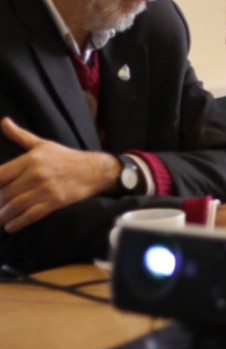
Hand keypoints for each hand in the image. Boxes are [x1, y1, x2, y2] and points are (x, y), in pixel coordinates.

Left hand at [0, 117, 118, 231]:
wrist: (94, 170)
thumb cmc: (66, 157)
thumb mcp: (43, 144)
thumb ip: (20, 135)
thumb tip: (3, 122)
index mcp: (30, 160)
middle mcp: (35, 175)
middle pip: (4, 194)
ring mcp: (45, 189)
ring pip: (14, 207)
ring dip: (3, 216)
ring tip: (0, 218)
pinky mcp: (55, 202)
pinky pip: (30, 215)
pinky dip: (17, 223)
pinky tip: (10, 226)